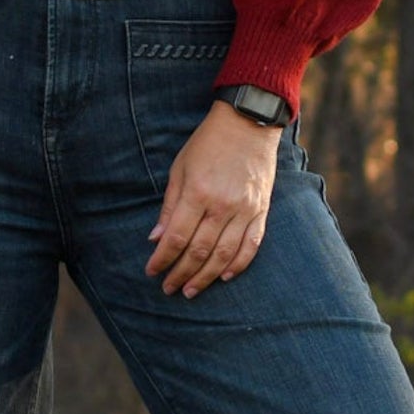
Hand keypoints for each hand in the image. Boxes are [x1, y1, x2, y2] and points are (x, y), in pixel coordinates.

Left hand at [145, 101, 282, 297]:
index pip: (177, 237)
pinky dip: (238, 264)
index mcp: (197, 192)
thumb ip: (170, 207)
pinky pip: (252, 245)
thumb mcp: (180, 168)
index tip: (152, 272)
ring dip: (206, 276)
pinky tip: (224, 276)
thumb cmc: (208, 144)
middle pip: (199, 251)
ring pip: (224, 254)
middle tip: (168, 289)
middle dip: (181, 274)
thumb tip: (156, 239)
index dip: (162, 259)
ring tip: (191, 291)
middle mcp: (222, 205)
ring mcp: (245, 209)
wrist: (249, 123)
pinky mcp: (261, 210)